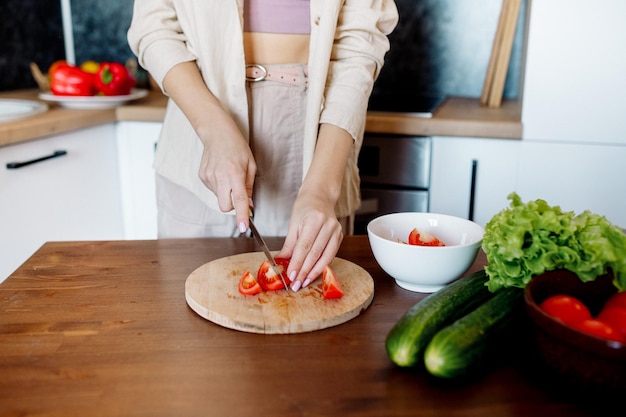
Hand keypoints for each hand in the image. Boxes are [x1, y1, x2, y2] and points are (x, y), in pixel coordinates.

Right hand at [162, 61, 255, 231]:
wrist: (216, 132)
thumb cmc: (237, 146)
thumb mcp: (250, 164)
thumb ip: (249, 187)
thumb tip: (249, 205)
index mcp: (234, 173)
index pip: (239, 200)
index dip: (242, 215)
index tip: (243, 228)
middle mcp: (219, 177)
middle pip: (225, 206)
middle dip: (233, 206)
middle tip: (238, 193)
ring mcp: (208, 177)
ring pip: (219, 198)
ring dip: (226, 192)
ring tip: (229, 175)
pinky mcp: (202, 176)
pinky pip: (213, 190)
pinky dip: (219, 186)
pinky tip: (221, 172)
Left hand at [276, 190, 343, 291]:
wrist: (320, 196)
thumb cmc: (304, 207)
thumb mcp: (293, 223)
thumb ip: (289, 245)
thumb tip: (280, 262)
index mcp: (314, 220)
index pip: (304, 246)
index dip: (297, 263)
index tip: (291, 276)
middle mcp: (328, 225)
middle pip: (315, 254)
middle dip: (304, 271)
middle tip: (296, 284)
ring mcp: (336, 231)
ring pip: (325, 257)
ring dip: (314, 272)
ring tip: (304, 282)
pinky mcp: (340, 236)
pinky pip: (331, 255)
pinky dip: (322, 266)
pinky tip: (314, 274)